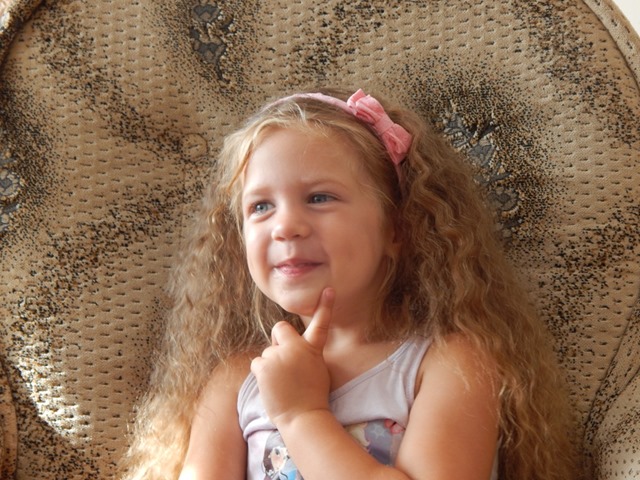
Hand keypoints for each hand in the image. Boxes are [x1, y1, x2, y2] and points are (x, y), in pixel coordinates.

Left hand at [251, 288, 334, 427]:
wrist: (303, 417)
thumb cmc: (311, 397)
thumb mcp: (317, 370)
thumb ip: (305, 355)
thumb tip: (290, 349)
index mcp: (312, 349)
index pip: (321, 323)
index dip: (325, 306)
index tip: (328, 289)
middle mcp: (295, 348)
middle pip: (280, 328)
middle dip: (278, 339)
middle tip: (283, 359)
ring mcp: (278, 356)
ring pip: (267, 352)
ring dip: (270, 364)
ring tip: (281, 383)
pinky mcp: (263, 366)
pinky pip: (257, 363)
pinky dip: (261, 374)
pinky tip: (272, 386)